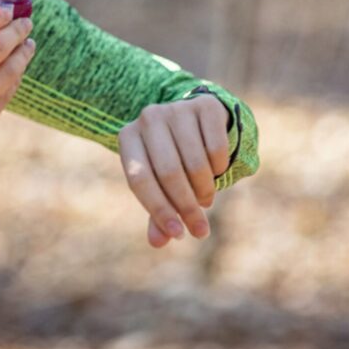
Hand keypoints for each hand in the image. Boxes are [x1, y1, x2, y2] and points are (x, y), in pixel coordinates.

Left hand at [117, 95, 230, 247]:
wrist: (192, 118)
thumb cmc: (170, 157)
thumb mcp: (158, 181)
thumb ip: (157, 211)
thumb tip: (158, 242)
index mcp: (128, 137)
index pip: (140, 179)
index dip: (158, 210)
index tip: (177, 235)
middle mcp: (148, 117)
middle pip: (168, 173)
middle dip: (187, 207)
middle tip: (200, 230)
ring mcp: (177, 108)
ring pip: (195, 163)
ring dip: (204, 190)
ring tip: (206, 200)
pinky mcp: (204, 106)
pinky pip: (216, 148)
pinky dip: (219, 168)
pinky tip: (217, 171)